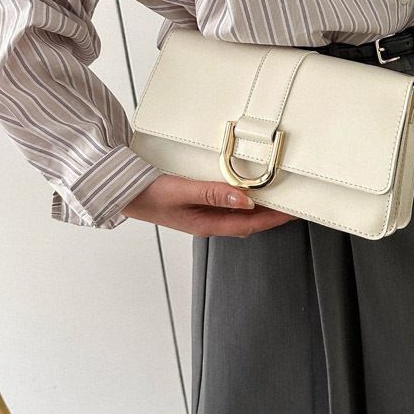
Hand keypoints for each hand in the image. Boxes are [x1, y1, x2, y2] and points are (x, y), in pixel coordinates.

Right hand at [121, 174, 297, 237]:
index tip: (292, 212)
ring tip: (274, 196)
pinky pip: (225, 205)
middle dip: (270, 215)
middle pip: (247, 221)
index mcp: (205, 224)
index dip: (273, 219)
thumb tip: (245, 198)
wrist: (121, 192)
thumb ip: (214, 193)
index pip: (249, 223)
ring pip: (237, 214)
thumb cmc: (147, 194)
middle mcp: (206, 222)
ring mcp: (200, 214)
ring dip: (257, 207)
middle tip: (290, 203)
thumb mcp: (182, 191)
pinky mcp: (195, 205)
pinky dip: (240, 199)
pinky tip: (243, 189)